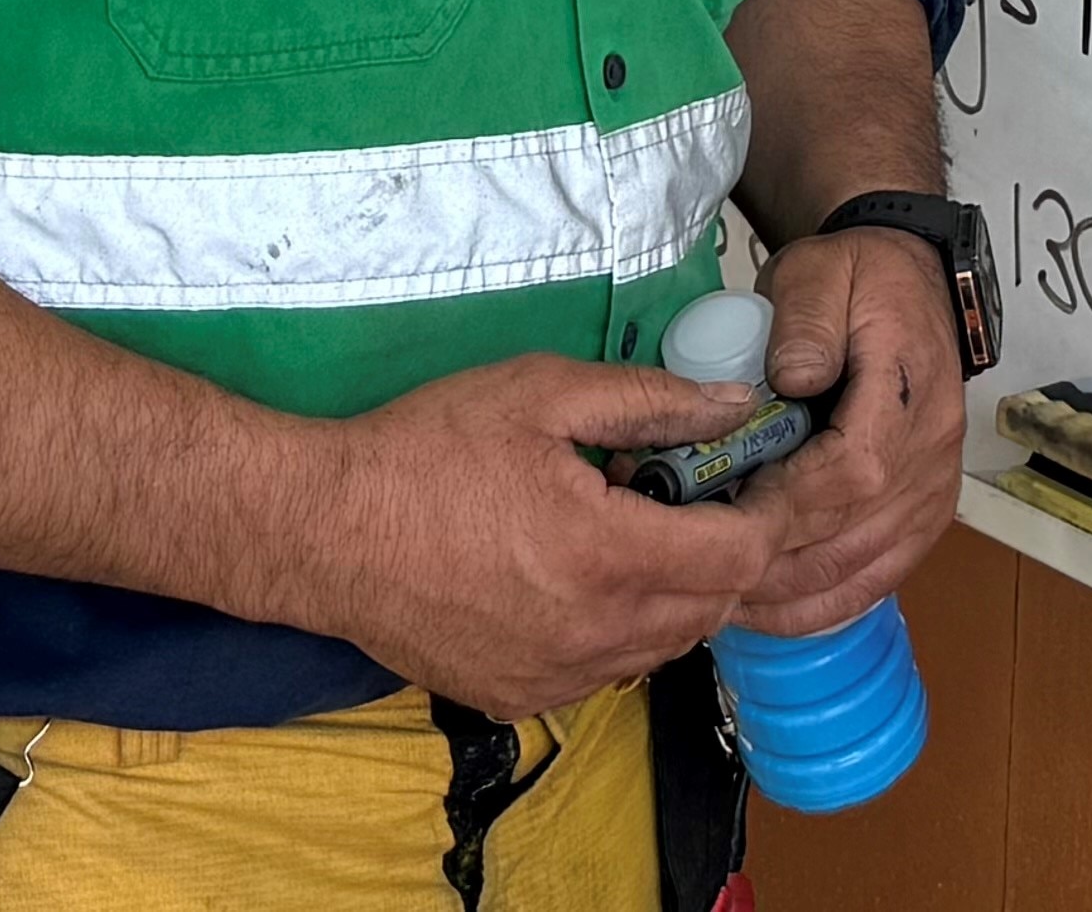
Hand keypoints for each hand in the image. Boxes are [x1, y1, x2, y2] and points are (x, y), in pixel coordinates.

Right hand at [287, 353, 784, 716]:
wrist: (327, 530)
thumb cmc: (429, 447)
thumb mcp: (541, 392)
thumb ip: (650, 401)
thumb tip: (734, 405)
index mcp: (609, 555)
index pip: (739, 559)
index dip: (764, 515)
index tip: (753, 478)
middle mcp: (596, 634)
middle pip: (712, 609)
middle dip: (722, 551)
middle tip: (690, 491)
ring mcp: (558, 679)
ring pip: (664, 647)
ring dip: (674, 592)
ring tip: (630, 526)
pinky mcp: (521, 699)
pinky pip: (607, 670)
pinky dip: (620, 628)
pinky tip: (578, 574)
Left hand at [723, 230, 969, 633]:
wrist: (910, 281)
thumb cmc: (858, 278)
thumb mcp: (821, 273)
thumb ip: (806, 322)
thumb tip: (788, 380)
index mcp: (909, 391)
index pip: (854, 469)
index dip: (790, 498)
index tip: (729, 504)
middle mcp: (931, 455)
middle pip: (854, 532)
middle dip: (774, 554)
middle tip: (702, 561)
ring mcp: (932, 494)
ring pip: (864, 568)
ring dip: (791, 592)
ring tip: (721, 595)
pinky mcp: (923, 516)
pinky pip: (879, 578)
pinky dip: (824, 604)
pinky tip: (772, 610)